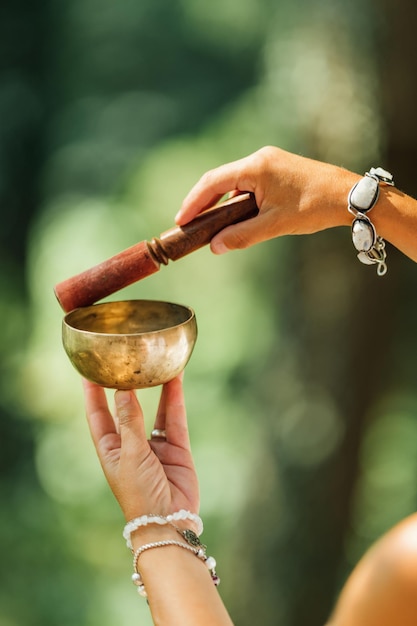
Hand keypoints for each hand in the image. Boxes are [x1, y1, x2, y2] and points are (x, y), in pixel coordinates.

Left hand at [83, 375, 198, 520]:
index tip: (89, 370)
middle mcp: (131, 444)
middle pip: (127, 408)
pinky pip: (174, 418)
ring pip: (154, 410)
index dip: (93, 394)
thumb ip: (130, 421)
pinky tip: (175, 380)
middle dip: (126, 386)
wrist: (168, 522)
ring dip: (155, 388)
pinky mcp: (176, 448)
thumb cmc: (139, 494)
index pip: (98, 415)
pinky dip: (175, 399)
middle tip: (125, 359)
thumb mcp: (130, 455)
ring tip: (156, 363)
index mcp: (110, 449)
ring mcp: (155, 446)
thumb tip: (124, 390)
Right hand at [176, 146, 356, 253]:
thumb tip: (216, 247)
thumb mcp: (275, 225)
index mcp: (256, 167)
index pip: (213, 182)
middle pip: (220, 179)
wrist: (349, 196)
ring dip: (220, 202)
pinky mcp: (278, 168)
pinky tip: (235, 216)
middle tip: (189, 223)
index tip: (181, 220)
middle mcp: (260, 159)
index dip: (193, 202)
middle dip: (203, 202)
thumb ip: (242, 235)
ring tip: (209, 223)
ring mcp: (270, 161)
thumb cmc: (314, 207)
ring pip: (234, 181)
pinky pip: (248, 182)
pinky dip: (237, 199)